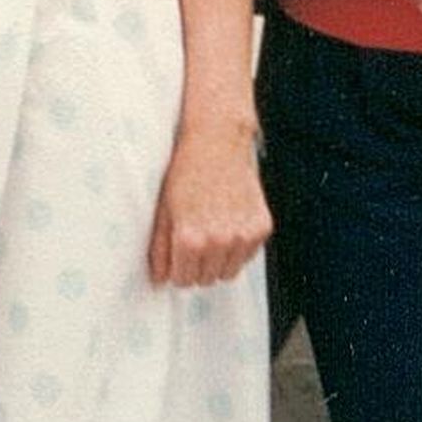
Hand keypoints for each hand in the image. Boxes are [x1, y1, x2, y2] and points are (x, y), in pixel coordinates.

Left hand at [148, 123, 272, 288]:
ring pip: (229, 273)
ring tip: (211, 231)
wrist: (217, 141)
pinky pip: (247, 256)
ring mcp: (243, 236)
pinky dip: (238, 247)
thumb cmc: (187, 171)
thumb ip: (160, 248)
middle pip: (206, 280)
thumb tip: (160, 279)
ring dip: (219, 260)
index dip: (177, 268)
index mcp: (190, 240)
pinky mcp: (261, 228)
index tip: (177, 254)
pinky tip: (229, 222)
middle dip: (197, 266)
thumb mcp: (164, 208)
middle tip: (194, 240)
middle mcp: (219, 242)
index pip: (182, 281)